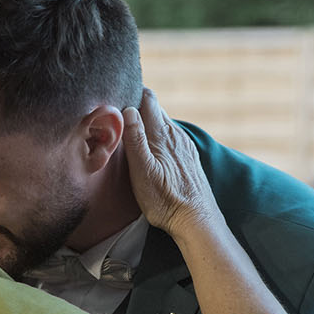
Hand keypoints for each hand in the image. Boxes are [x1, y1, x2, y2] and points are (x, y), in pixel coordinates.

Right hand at [121, 88, 216, 235]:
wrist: (195, 219)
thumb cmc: (165, 199)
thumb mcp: (143, 170)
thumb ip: (135, 138)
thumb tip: (129, 109)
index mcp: (162, 133)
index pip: (148, 99)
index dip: (133, 93)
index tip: (117, 95)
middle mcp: (175, 134)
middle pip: (155, 109)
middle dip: (138, 107)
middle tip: (118, 114)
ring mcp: (184, 145)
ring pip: (163, 123)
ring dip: (147, 123)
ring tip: (131, 130)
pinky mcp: (188, 157)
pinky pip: (170, 137)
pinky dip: (157, 136)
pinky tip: (151, 149)